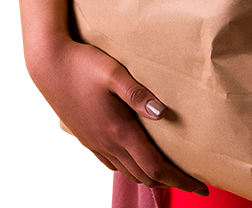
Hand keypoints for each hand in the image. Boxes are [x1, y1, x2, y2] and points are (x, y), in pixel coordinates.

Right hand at [28, 35, 210, 194]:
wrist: (50, 66)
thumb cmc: (83, 64)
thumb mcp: (114, 73)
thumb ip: (138, 93)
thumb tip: (163, 113)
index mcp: (118, 130)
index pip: (155, 166)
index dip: (180, 180)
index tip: (201, 187)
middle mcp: (107, 143)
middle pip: (144, 175)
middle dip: (171, 182)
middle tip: (194, 183)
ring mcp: (96, 143)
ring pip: (128, 173)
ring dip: (152, 178)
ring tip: (171, 174)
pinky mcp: (88, 139)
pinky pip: (113, 165)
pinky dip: (131, 170)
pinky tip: (136, 162)